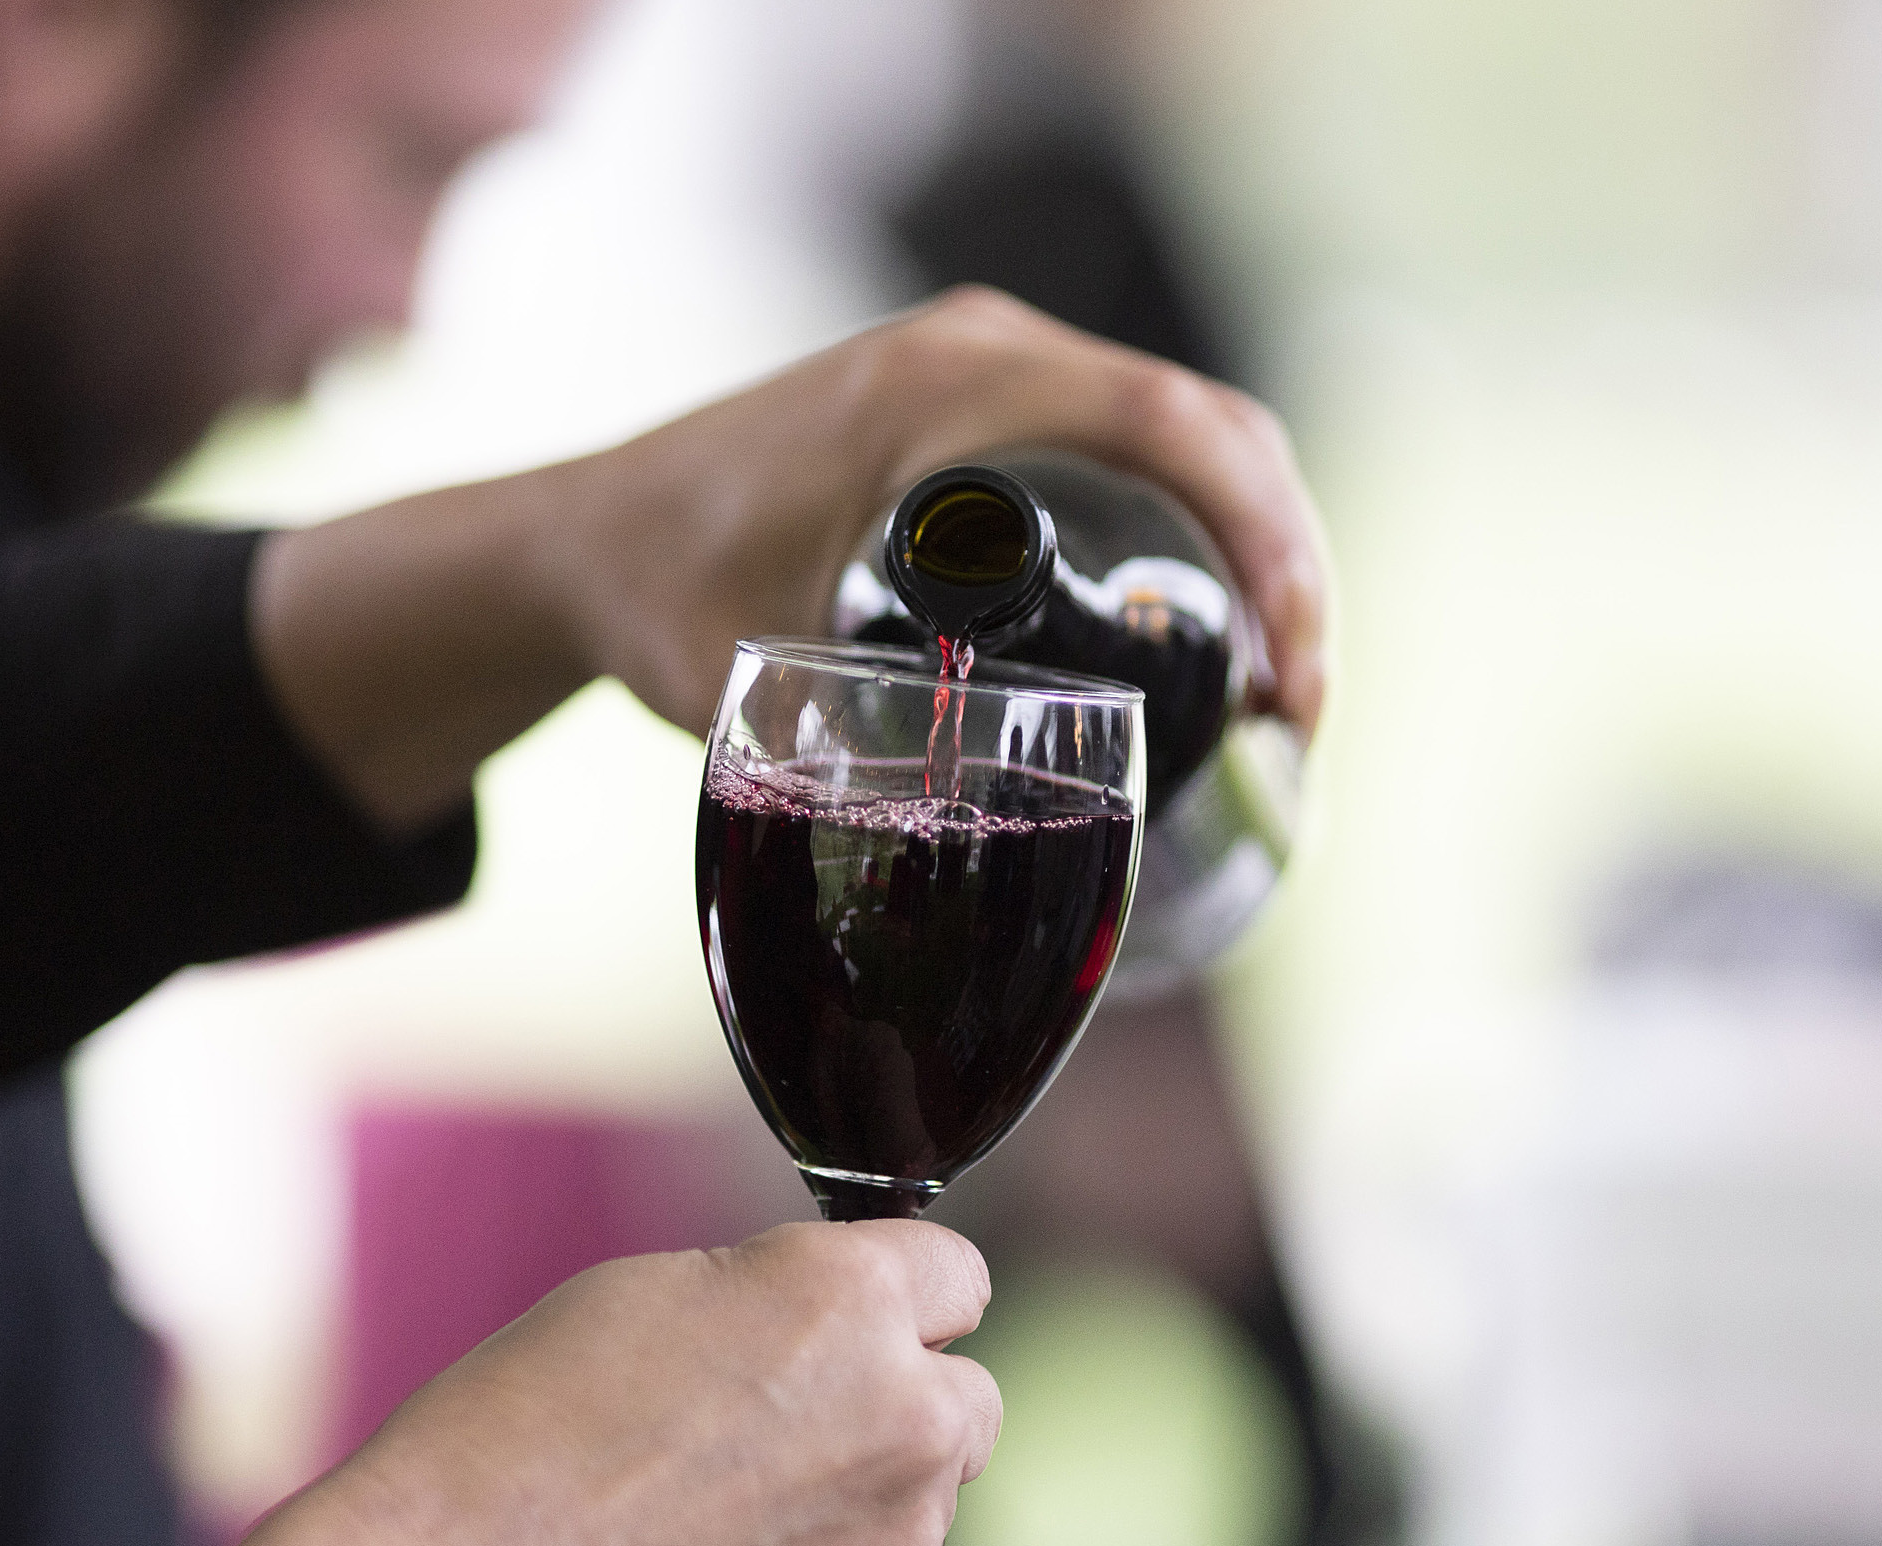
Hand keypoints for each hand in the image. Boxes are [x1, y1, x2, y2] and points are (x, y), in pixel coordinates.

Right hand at [230, 1220, 999, 1545]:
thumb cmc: (521, 1437)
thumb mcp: (642, 1296)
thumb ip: (772, 1302)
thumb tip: (821, 1332)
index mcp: (846, 1301)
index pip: (956, 1276)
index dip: (898, 1298)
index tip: (859, 1325)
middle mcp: (904, 1417)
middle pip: (967, 1401)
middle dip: (901, 1406)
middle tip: (788, 1433)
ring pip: (921, 1510)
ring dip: (859, 1508)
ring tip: (717, 1527)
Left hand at [548, 286, 1330, 740]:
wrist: (583, 537)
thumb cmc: (650, 592)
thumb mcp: (733, 671)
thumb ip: (819, 750)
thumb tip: (944, 855)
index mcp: (945, 384)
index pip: (1170, 428)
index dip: (1266, 543)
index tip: (1287, 672)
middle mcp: (985, 353)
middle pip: (1211, 431)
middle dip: (1288, 566)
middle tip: (1298, 713)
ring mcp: (993, 374)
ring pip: (1190, 439)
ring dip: (1257, 551)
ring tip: (1273, 698)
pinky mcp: (989, 412)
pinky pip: (1138, 448)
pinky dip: (1202, 528)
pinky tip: (1217, 638)